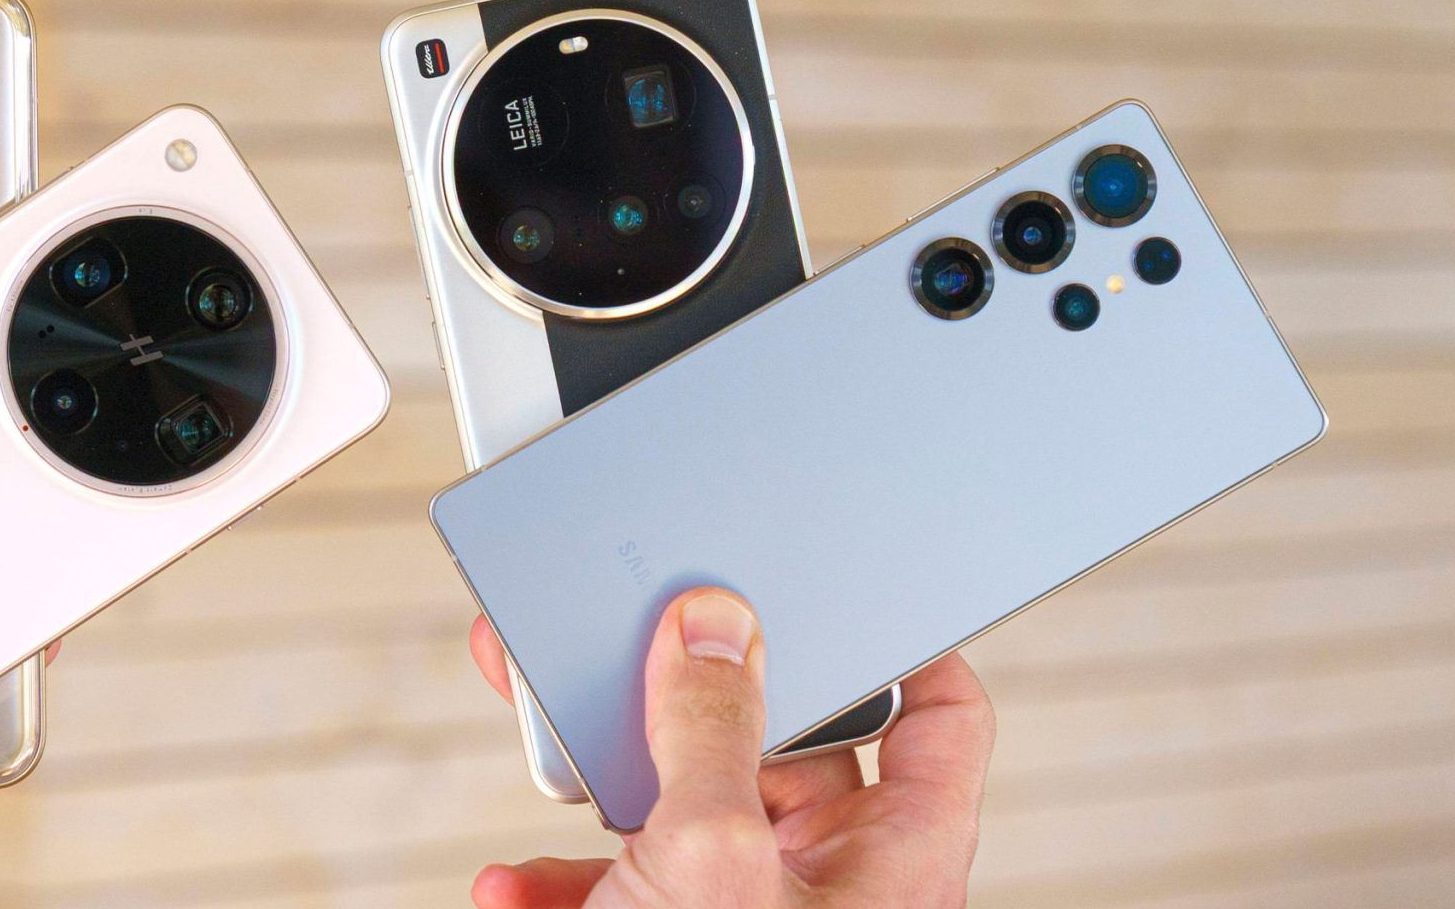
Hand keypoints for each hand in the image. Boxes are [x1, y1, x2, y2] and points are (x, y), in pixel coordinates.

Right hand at [466, 589, 993, 908]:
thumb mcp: (707, 855)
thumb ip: (709, 729)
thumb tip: (713, 625)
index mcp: (894, 856)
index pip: (938, 712)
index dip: (894, 634)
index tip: (829, 577)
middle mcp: (831, 883)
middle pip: (775, 744)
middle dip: (684, 708)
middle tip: (635, 655)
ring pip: (681, 811)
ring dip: (598, 796)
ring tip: (553, 776)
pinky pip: (622, 886)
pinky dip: (562, 879)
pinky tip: (517, 883)